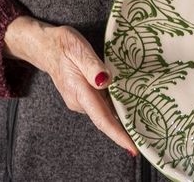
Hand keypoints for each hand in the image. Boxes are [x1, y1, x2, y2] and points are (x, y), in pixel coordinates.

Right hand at [3, 17, 137, 157]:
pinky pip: (101, 106)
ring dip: (121, 117)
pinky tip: (127, 104)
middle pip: (106, 119)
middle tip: (149, 134)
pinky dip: (114, 108)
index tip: (132, 148)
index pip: (102, 119)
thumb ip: (92, 66)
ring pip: (104, 112)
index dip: (118, 135)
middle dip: (126, 128)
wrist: (44, 46)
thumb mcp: (78, 48)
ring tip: (142, 120)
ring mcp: (80, 101)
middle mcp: (79, 101)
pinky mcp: (82, 97)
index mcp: (79, 91)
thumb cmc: (62, 44)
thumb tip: (105, 81)